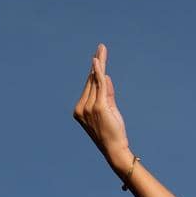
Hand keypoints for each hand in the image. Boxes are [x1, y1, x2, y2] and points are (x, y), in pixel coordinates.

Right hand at [72, 43, 131, 165]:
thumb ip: (108, 94)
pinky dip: (99, 73)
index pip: (90, 86)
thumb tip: (107, 77)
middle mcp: (82, 106)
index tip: (98, 58)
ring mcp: (89, 106)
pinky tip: (97, 62)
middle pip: (91, 80)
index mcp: (81, 108)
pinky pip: (99, 86)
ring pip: (96, 81)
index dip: (96, 71)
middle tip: (102, 47)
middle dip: (97, 63)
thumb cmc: (113, 133)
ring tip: (102, 49)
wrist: (115, 149)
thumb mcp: (110, 110)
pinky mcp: (98, 107)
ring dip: (99, 64)